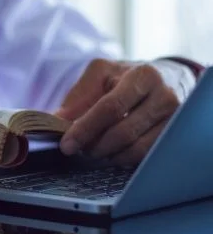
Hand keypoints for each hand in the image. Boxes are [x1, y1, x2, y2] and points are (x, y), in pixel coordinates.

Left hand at [56, 59, 194, 164]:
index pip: (111, 108)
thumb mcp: (100, 74)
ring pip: (135, 149)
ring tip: (92, 150)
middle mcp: (164, 97)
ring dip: (107, 155)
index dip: (86, 128)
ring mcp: (174, 120)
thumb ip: (79, 95)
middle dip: (94, 145)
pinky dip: (122, 159)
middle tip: (77, 149)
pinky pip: (145, 157)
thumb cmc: (125, 77)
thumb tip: (58, 120)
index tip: (67, 144)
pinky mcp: (175, 137)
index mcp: (143, 76)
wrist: (164, 79)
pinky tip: (110, 153)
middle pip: (123, 132)